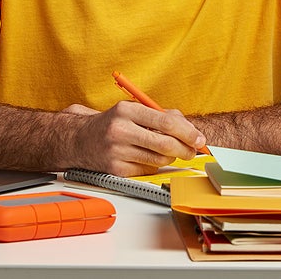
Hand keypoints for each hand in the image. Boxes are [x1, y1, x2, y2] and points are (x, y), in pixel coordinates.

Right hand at [60, 100, 206, 174]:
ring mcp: (117, 151)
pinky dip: (153, 166)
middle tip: (193, 150)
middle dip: (185, 149)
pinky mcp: (116, 169)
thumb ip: (162, 116)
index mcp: (127, 110)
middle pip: (165, 144)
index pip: (166, 122)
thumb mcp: (134, 111)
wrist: (81, 139)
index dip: (188, 132)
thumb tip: (191, 129)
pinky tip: (147, 158)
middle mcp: (120, 130)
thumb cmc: (114, 124)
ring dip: (170, 158)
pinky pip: (147, 170)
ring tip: (169, 152)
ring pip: (159, 160)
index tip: (199, 138)